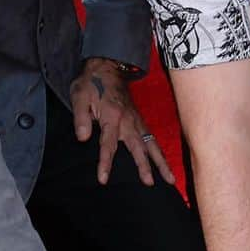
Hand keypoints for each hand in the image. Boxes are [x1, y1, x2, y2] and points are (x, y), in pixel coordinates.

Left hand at [70, 58, 174, 186]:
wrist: (107, 67)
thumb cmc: (91, 83)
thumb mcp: (79, 96)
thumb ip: (81, 118)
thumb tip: (82, 138)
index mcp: (111, 116)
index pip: (108, 144)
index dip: (105, 163)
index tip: (103, 179)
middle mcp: (128, 121)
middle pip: (138, 147)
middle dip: (144, 166)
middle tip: (150, 183)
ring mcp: (136, 120)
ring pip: (151, 144)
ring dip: (161, 161)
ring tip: (170, 179)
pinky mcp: (140, 120)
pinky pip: (152, 138)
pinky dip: (159, 152)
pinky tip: (164, 163)